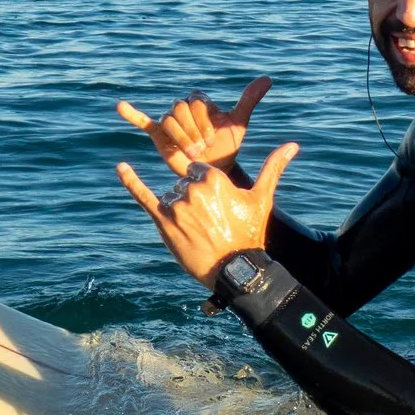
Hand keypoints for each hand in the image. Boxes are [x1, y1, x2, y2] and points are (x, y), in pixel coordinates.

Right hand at [114, 76, 270, 176]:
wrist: (216, 172)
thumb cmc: (227, 148)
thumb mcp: (238, 124)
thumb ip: (249, 100)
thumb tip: (268, 78)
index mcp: (201, 103)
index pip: (196, 102)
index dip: (204, 120)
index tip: (213, 138)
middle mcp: (184, 110)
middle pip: (181, 110)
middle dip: (193, 130)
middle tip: (203, 149)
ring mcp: (171, 122)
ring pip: (169, 121)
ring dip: (181, 136)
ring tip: (192, 153)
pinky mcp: (159, 136)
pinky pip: (144, 122)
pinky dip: (132, 114)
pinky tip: (121, 107)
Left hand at [117, 143, 298, 286]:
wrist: (235, 270)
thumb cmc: (250, 234)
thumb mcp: (261, 199)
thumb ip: (273, 168)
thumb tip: (293, 145)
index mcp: (214, 179)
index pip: (199, 170)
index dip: (205, 185)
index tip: (215, 204)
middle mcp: (193, 189)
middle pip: (184, 183)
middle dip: (194, 199)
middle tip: (209, 223)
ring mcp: (176, 206)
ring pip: (171, 196)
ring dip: (180, 209)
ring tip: (198, 230)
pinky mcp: (163, 222)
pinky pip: (143, 196)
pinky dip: (131, 181)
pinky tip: (121, 168)